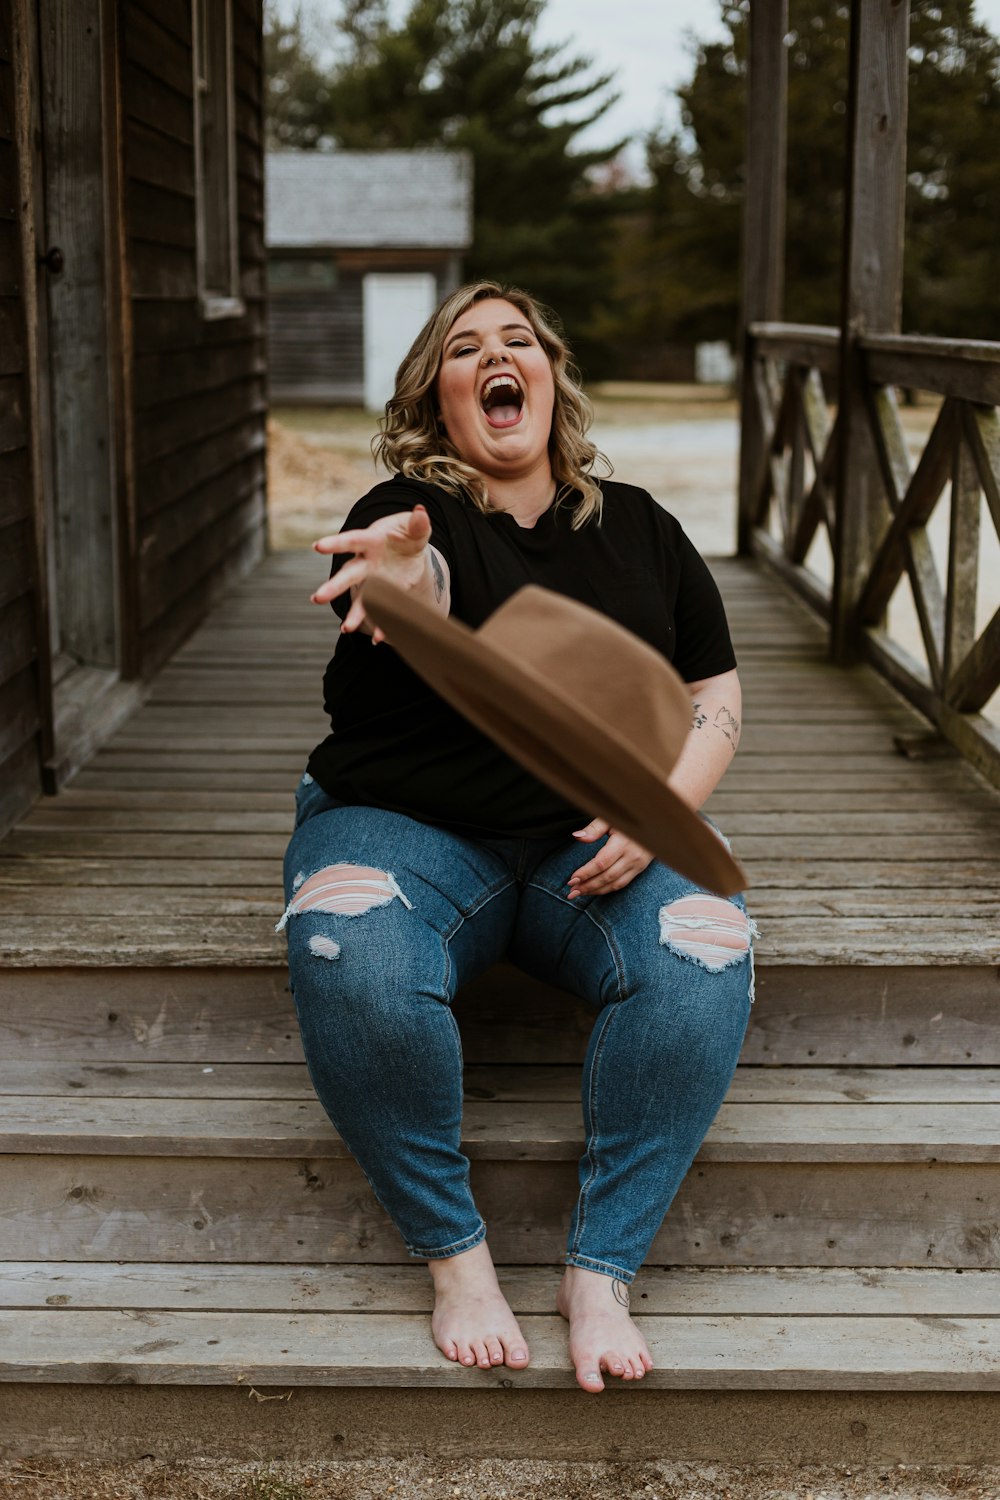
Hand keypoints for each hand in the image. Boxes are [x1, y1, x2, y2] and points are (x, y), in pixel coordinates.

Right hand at [309, 505, 433, 640]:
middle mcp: (367, 562)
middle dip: (334, 587)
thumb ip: (418, 523)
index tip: (317, 547)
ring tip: (345, 629)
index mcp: (370, 540)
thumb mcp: (414, 527)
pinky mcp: (385, 594)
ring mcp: (374, 580)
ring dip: (354, 613)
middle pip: (348, 575)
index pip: (351, 541)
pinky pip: (380, 610)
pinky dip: (381, 624)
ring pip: (361, 598)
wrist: (409, 550)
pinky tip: (379, 639)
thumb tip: (421, 512)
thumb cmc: (406, 534)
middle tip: (317, 599)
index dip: (335, 543)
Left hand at [567, 818, 653, 898]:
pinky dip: (606, 889)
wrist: (653, 824)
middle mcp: (632, 856)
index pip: (601, 863)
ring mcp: (638, 865)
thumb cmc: (627, 820)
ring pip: (614, 884)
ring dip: (596, 891)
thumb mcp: (610, 819)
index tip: (572, 879)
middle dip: (588, 885)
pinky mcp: (639, 869)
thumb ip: (594, 829)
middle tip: (571, 891)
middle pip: (607, 876)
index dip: (586, 873)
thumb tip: (577, 836)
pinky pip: (622, 884)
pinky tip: (594, 890)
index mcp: (623, 843)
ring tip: (579, 893)